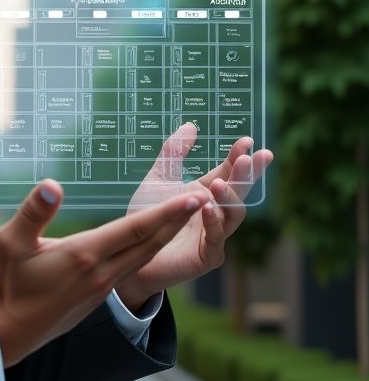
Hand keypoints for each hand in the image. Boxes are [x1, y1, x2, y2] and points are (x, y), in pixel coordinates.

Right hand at [0, 181, 203, 367]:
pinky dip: (150, 250)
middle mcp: (102, 273)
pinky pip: (135, 268)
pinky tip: (152, 241)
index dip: (166, 211)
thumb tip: (52, 185)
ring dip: (168, 235)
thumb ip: (34, 212)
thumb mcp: (10, 242)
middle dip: (179, 220)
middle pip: (150, 243)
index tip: (192, 195)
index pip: (135, 229)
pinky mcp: (98, 296)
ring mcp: (103, 288)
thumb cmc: (7, 284)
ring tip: (187, 215)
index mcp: (85, 256)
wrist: (8, 332)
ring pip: (145, 258)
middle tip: (207, 197)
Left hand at [114, 123, 273, 311]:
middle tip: (251, 157)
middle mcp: (216, 213)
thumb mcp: (158, 179)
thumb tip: (190, 125)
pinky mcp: (207, 256)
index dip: (238, 158)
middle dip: (247, 175)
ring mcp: (215, 235)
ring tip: (220, 182)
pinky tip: (208, 208)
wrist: (129, 252)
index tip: (247, 141)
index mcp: (207, 193)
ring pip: (233, 215)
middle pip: (239, 192)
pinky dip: (214, 223)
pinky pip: (216, 239)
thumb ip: (173, 153)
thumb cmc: (147, 216)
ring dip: (230, 198)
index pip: (229, 172)